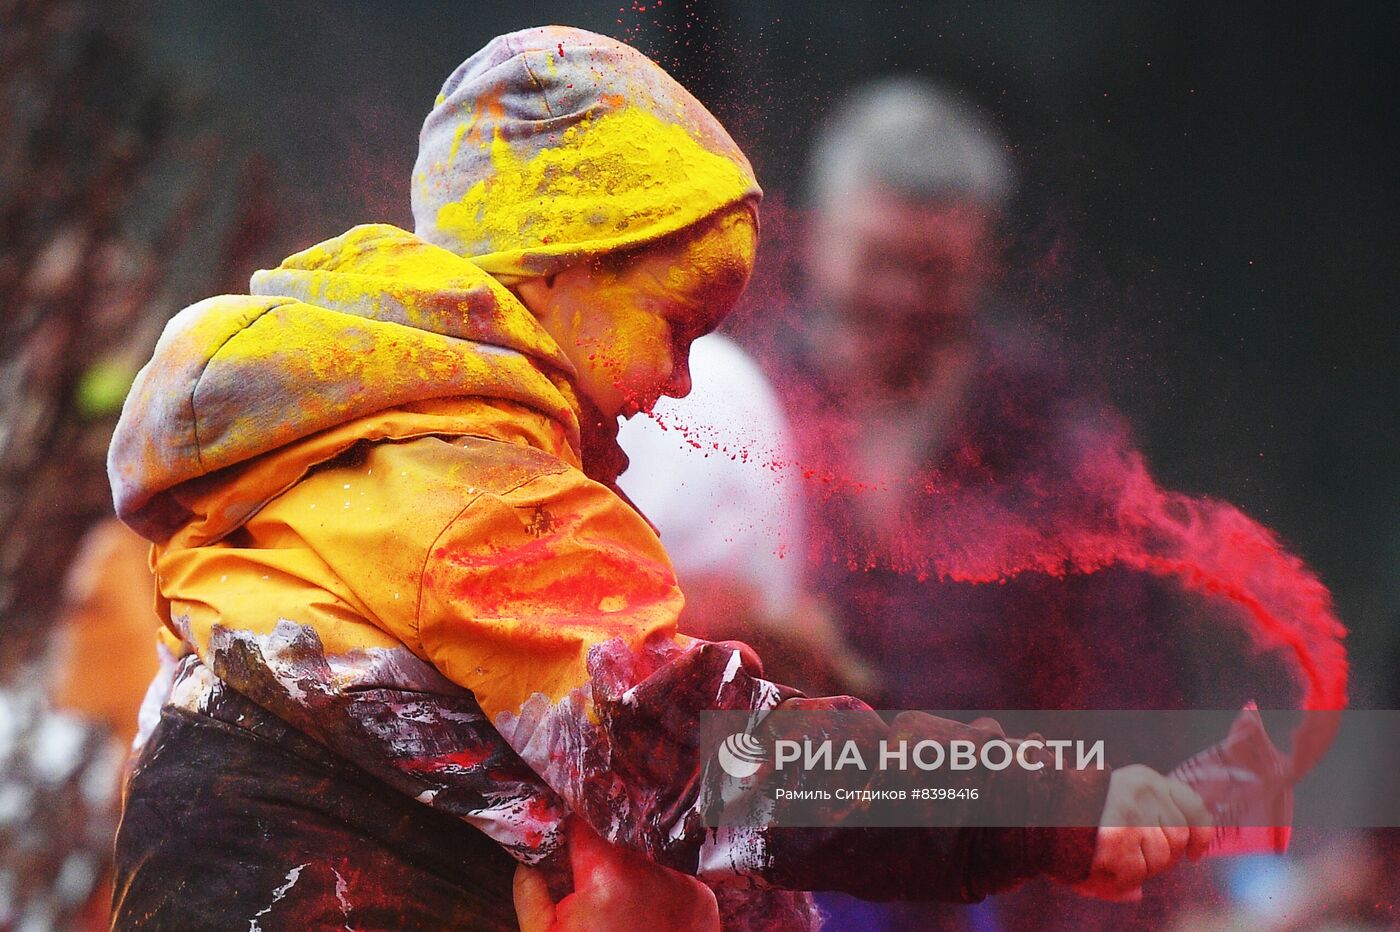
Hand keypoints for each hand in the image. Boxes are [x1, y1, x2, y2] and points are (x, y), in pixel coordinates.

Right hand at [514, 819, 719, 931]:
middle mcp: (651, 872)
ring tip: (623, 921)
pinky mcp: (702, 899)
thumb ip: (532, 891)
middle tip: (593, 904)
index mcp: (608, 876)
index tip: (562, 840)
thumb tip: (529, 860)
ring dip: (632, 882)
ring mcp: (681, 884)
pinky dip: (659, 897)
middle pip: (614, 849)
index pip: (582, 825)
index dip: (568, 833)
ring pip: (644, 866)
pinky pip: (671, 883)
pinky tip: (648, 923)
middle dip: (600, 868)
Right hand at [1072, 765, 1212, 900]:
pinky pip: (1135, 873)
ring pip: (1160, 859)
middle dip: (1160, 858)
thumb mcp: (1113, 810)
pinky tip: (1102, 868)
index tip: (1194, 854)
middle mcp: (1143, 790)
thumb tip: (1140, 891)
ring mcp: (1132, 813)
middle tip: (1130, 858)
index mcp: (1144, 778)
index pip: (1192, 804)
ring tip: (1111, 860)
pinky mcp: (1117, 838)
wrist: (1035, 810)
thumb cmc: (1072, 816)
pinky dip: (1120, 879)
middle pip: (1177, 837)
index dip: (1200, 834)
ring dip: (1139, 869)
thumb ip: (1139, 835)